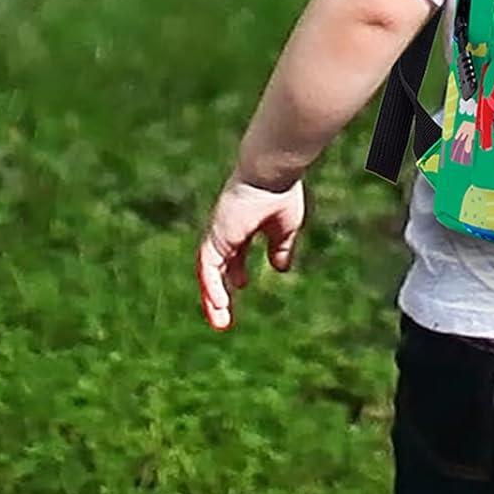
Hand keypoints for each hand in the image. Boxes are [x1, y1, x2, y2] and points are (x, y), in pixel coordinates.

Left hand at [197, 173, 305, 330]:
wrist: (270, 173)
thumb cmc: (281, 192)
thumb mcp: (285, 227)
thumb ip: (281, 248)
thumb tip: (280, 269)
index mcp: (242, 226)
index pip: (233, 254)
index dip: (235, 271)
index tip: (242, 285)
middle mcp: (225, 232)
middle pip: (216, 267)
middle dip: (219, 291)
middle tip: (224, 316)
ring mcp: (217, 235)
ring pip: (208, 272)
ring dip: (212, 297)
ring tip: (221, 320)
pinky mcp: (214, 238)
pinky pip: (208, 269)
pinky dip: (212, 288)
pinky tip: (220, 304)